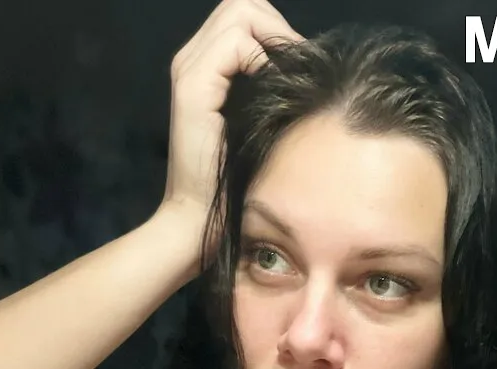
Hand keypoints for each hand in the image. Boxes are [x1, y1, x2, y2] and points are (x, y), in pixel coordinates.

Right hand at [159, 0, 302, 251]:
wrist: (198, 219)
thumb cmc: (233, 184)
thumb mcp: (257, 128)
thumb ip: (268, 93)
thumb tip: (307, 71)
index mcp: (205, 68)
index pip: (247, 17)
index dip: (278, 32)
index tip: (302, 70)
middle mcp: (192, 60)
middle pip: (242, 4)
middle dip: (277, 26)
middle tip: (300, 66)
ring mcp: (189, 70)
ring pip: (238, 10)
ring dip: (273, 36)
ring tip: (289, 75)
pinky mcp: (193, 86)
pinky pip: (235, 41)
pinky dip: (262, 56)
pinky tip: (275, 86)